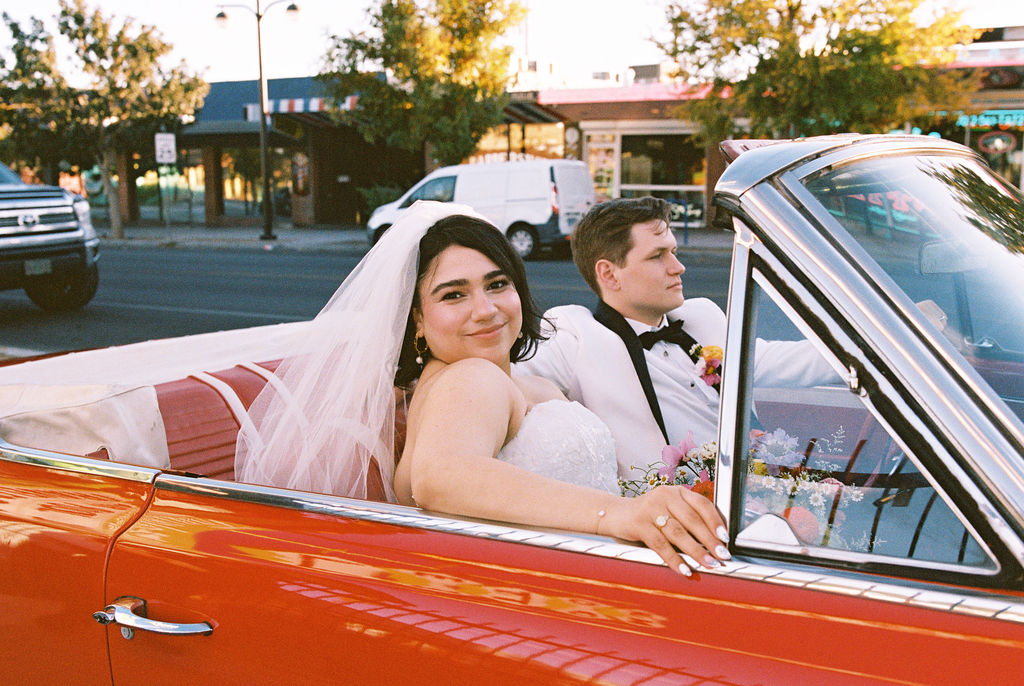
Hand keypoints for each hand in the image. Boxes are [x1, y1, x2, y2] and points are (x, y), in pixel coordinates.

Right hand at [600, 486, 729, 576]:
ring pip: (678, 533)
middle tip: (722, 556)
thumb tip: (715, 542)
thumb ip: (688, 519)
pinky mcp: (639, 524)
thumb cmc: (648, 516)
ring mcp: (650, 509)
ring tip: (708, 564)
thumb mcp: (669, 510)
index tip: (726, 539)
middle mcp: (664, 496)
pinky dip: (674, 559)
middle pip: (692, 520)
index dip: (716, 522)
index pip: (702, 504)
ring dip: (696, 551)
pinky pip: (660, 545)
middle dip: (710, 540)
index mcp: (676, 492)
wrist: (616, 514)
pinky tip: (685, 570)